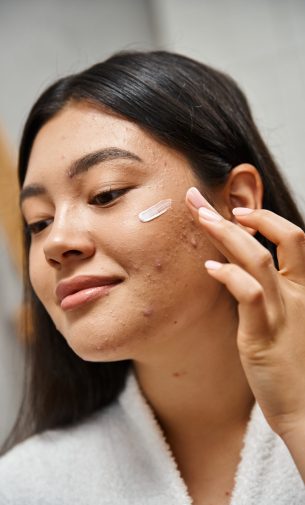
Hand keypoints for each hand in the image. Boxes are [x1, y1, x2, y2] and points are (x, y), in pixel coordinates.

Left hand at [186, 187, 304, 438]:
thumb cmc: (294, 367)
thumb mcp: (289, 322)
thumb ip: (270, 295)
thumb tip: (237, 272)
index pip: (293, 239)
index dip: (266, 218)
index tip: (237, 210)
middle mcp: (299, 295)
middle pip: (279, 238)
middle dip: (238, 215)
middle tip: (199, 200)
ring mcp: (284, 314)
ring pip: (260, 260)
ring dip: (227, 236)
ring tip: (201, 220)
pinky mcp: (264, 337)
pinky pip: (249, 296)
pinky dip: (229, 277)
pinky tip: (209, 269)